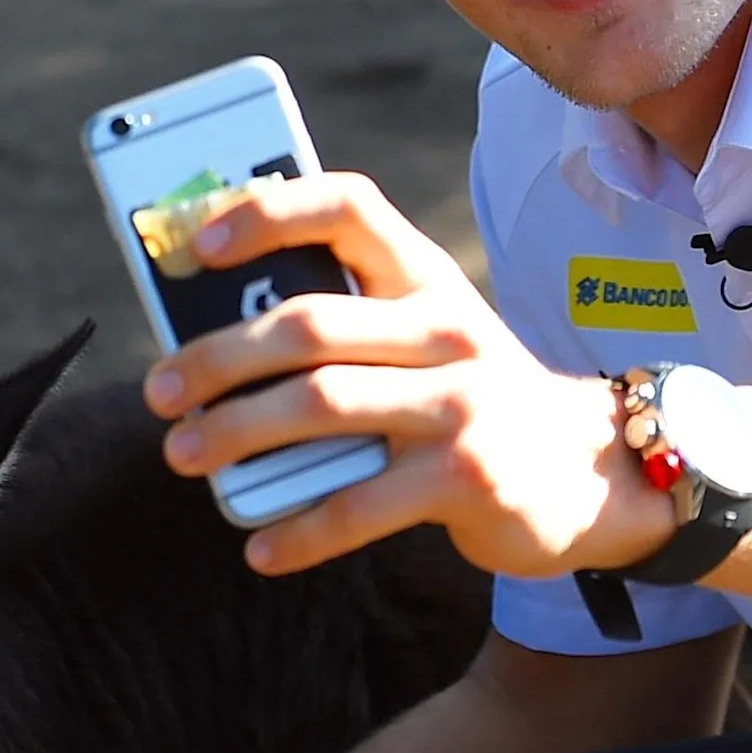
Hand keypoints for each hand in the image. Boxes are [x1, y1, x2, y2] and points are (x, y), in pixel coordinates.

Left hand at [145, 170, 670, 578]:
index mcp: (426, 277)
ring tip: (183, 453)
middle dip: (217, 357)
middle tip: (159, 390)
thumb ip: (346, 324)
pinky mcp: (469, 478)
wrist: (592, 471)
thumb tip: (210, 343)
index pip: (349, 207)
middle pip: (309, 323)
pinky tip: (259, 545)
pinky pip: (361, 503)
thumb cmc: (470, 397)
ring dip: (238, 432)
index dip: (270, 213)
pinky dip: (300, 528)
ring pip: (322, 406)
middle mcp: (446, 328)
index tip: (200, 245)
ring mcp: (460, 402)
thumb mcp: (426, 337)